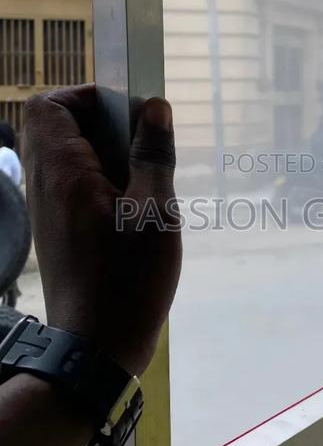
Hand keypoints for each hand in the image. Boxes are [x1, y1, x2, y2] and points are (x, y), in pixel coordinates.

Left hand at [23, 85, 181, 376]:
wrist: (95, 349)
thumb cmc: (128, 280)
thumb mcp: (155, 212)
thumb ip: (153, 156)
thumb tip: (154, 109)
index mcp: (62, 172)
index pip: (47, 106)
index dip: (84, 96)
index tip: (126, 113)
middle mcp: (45, 186)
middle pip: (55, 127)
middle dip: (100, 123)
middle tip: (140, 145)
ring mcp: (48, 210)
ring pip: (66, 157)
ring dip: (103, 154)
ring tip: (142, 179)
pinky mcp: (58, 232)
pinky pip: (71, 186)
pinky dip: (99, 181)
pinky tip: (133, 208)